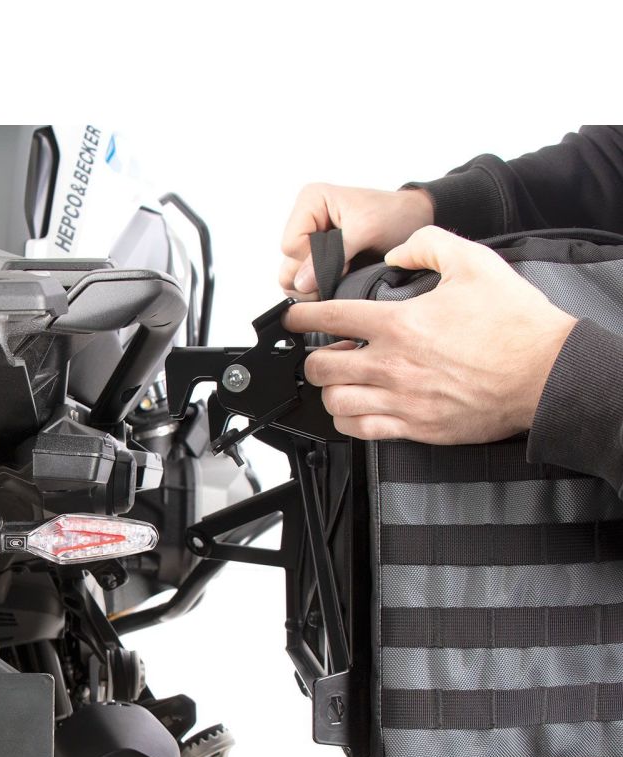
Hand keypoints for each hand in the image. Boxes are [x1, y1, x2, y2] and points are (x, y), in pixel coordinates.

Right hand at [279, 184, 433, 294]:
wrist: (415, 221)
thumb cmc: (394, 216)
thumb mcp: (364, 231)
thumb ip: (330, 257)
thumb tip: (300, 283)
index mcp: (310, 202)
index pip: (290, 246)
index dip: (311, 260)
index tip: (341, 260)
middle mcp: (304, 221)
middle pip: (288, 264)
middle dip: (314, 275)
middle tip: (344, 270)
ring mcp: (310, 242)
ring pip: (294, 278)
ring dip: (318, 284)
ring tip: (345, 274)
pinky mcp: (317, 259)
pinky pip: (307, 283)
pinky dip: (323, 286)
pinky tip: (343, 278)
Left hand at [283, 226, 577, 443]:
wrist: (546, 373)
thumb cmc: (515, 325)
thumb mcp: (474, 262)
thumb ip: (428, 245)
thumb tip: (397, 252)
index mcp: (399, 323)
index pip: (329, 318)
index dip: (301, 316)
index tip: (293, 318)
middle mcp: (392, 364)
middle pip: (320, 367)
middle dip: (312, 359)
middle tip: (321, 353)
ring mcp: (401, 399)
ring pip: (335, 402)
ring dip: (330, 391)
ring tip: (340, 382)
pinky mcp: (414, 427)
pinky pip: (359, 430)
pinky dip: (347, 421)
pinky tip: (353, 410)